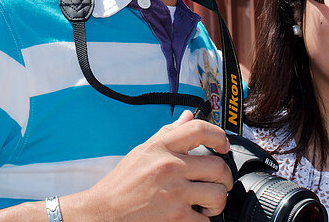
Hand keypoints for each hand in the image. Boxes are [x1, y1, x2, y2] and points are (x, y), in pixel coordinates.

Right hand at [61, 110, 233, 220]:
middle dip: (225, 178)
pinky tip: (194, 216)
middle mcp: (170, 167)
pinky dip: (203, 220)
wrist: (103, 212)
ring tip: (209, 203)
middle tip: (221, 182)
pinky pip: (205, 220)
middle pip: (217, 167)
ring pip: (218, 195)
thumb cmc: (122, 182)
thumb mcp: (142, 151)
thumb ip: (167, 133)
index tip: (222, 145)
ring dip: (218, 202)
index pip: (199, 130)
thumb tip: (188, 116)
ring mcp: (174, 194)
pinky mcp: (175, 219)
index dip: (219, 135)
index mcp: (162, 147)